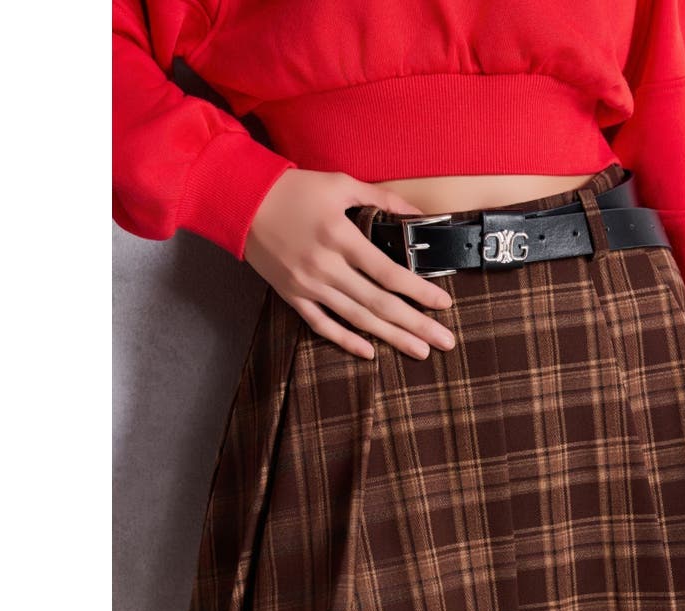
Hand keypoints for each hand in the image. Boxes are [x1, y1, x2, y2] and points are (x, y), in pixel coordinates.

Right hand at [244, 168, 456, 359]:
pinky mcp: (292, 296)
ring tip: (419, 351)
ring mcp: (308, 286)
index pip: (389, 273)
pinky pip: (322, 325)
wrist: (240, 201)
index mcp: (340, 237)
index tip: (444, 304)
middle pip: (379, 304)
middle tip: (444, 342)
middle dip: (416, 325)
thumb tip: (419, 215)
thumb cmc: (293, 189)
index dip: (419, 291)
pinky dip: (346, 341)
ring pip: (356, 319)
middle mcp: (326, 267)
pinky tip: (371, 352)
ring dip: (391, 338)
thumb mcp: (340, 184)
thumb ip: (382, 198)